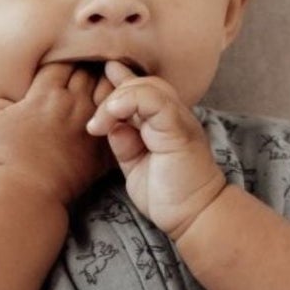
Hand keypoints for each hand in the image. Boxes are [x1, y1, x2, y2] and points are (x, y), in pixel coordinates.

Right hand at [0, 61, 116, 208]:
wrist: (24, 191)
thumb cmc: (2, 156)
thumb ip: (0, 99)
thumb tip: (11, 98)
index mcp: (46, 93)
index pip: (64, 61)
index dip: (64, 57)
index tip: (63, 60)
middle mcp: (73, 104)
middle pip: (89, 71)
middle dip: (87, 65)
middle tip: (87, 64)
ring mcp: (90, 125)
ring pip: (109, 92)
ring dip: (107, 84)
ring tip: (106, 81)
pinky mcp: (101, 149)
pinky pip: (121, 124)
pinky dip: (121, 114)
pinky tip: (119, 111)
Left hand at [85, 59, 227, 237]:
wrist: (194, 214)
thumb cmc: (168, 194)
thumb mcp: (135, 165)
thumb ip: (124, 142)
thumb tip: (111, 125)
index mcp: (163, 122)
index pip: (143, 90)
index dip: (122, 80)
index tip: (103, 74)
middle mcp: (173, 115)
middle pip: (142, 83)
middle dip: (112, 94)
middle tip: (95, 124)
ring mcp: (178, 119)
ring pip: (147, 86)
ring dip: (117, 99)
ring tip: (100, 123)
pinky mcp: (178, 129)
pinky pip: (155, 101)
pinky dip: (130, 101)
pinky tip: (114, 113)